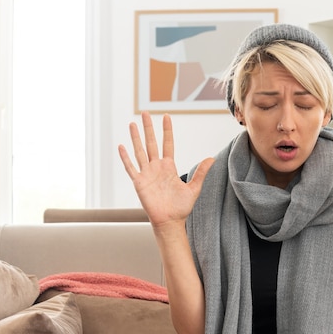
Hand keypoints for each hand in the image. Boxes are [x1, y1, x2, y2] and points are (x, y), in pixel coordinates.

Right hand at [118, 112, 212, 227]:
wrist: (170, 221)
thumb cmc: (181, 207)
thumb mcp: (194, 188)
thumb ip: (201, 172)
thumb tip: (211, 158)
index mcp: (169, 166)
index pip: (167, 143)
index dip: (166, 130)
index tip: (166, 116)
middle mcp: (156, 167)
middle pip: (151, 143)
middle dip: (148, 127)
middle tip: (145, 112)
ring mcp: (147, 173)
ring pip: (139, 151)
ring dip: (135, 138)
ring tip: (132, 124)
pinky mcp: (139, 182)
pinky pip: (131, 168)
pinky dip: (126, 157)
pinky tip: (121, 146)